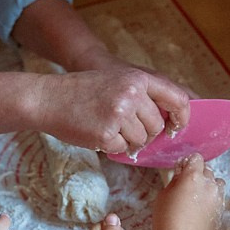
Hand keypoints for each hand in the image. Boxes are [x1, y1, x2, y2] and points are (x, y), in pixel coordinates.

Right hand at [30, 65, 190, 155]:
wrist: (48, 98)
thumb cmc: (82, 92)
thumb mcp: (117, 81)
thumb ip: (143, 95)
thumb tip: (169, 121)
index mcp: (138, 79)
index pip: (177, 99)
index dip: (181, 117)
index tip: (176, 127)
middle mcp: (132, 94)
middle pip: (157, 127)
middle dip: (145, 134)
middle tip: (123, 128)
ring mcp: (119, 114)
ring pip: (141, 141)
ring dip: (128, 142)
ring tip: (108, 128)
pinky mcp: (106, 133)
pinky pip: (122, 150)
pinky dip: (111, 147)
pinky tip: (97, 134)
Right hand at [151, 153, 223, 229]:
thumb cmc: (166, 219)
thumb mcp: (163, 195)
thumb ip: (175, 181)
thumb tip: (182, 175)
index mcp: (193, 176)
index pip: (196, 158)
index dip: (189, 162)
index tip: (183, 169)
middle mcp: (209, 184)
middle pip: (207, 170)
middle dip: (198, 174)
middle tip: (187, 185)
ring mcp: (217, 198)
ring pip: (217, 184)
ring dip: (208, 185)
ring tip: (197, 196)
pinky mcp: (221, 211)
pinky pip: (218, 199)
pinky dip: (211, 199)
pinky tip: (201, 209)